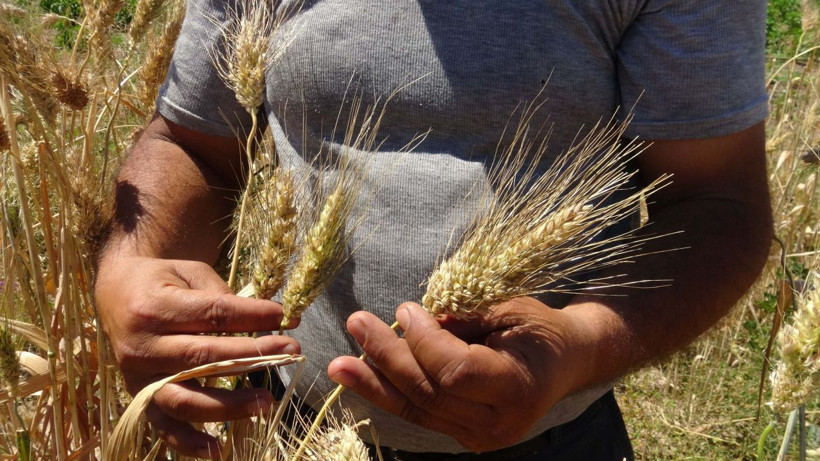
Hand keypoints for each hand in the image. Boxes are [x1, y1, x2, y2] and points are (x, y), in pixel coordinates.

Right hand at [95, 256, 299, 457]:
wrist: (115, 293)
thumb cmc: (163, 281)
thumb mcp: (191, 274)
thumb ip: (225, 297)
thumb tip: (275, 319)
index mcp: (154, 307)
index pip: (213, 315)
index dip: (253, 317)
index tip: (285, 318)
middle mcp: (141, 346)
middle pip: (204, 357)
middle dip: (253, 356)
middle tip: (291, 351)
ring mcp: (137, 377)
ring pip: (185, 398)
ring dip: (229, 405)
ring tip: (266, 401)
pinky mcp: (139, 397)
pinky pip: (163, 425)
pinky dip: (188, 441)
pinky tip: (216, 448)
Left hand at [326, 297, 591, 451]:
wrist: (565, 361)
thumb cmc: (538, 327)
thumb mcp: (509, 310)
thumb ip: (463, 318)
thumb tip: (413, 321)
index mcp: (517, 386)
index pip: (455, 371)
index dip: (424, 341)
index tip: (404, 309)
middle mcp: (499, 422)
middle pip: (429, 393)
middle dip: (387, 358)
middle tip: (356, 323)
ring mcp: (483, 437)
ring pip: (418, 410)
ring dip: (375, 383)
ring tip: (338, 364)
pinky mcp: (468, 438)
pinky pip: (422, 414)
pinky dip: (390, 394)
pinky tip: (361, 377)